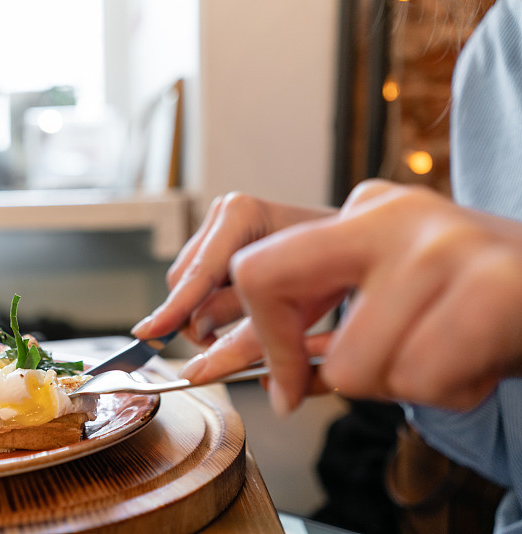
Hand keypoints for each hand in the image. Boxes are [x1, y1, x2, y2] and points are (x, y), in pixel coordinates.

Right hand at [132, 192, 331, 345]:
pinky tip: (237, 310)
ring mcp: (218, 222)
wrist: (355, 245)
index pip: (198, 273)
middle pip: (184, 282)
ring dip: (204, 314)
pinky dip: (209, 303)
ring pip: (185, 284)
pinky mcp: (216, 237)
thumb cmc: (337, 271)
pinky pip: (196, 281)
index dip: (175, 309)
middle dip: (198, 320)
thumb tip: (200, 362)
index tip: (150, 333)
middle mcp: (224, 212)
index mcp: (243, 215)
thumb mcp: (296, 310)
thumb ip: (244, 338)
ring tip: (241, 326)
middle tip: (223, 347)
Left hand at [230, 180, 521, 414]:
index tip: (283, 383)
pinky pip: (419, 379)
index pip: (257, 269)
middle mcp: (393, 218)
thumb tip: (276, 382)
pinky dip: (448, 392)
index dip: (262, 336)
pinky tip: (479, 363)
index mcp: (364, 213)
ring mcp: (442, 245)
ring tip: (449, 356)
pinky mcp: (493, 287)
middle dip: (310, 358)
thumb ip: (334, 329)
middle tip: (365, 379)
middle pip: (274, 290)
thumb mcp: (399, 292)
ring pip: (353, 366)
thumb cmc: (480, 305)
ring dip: (401, 383)